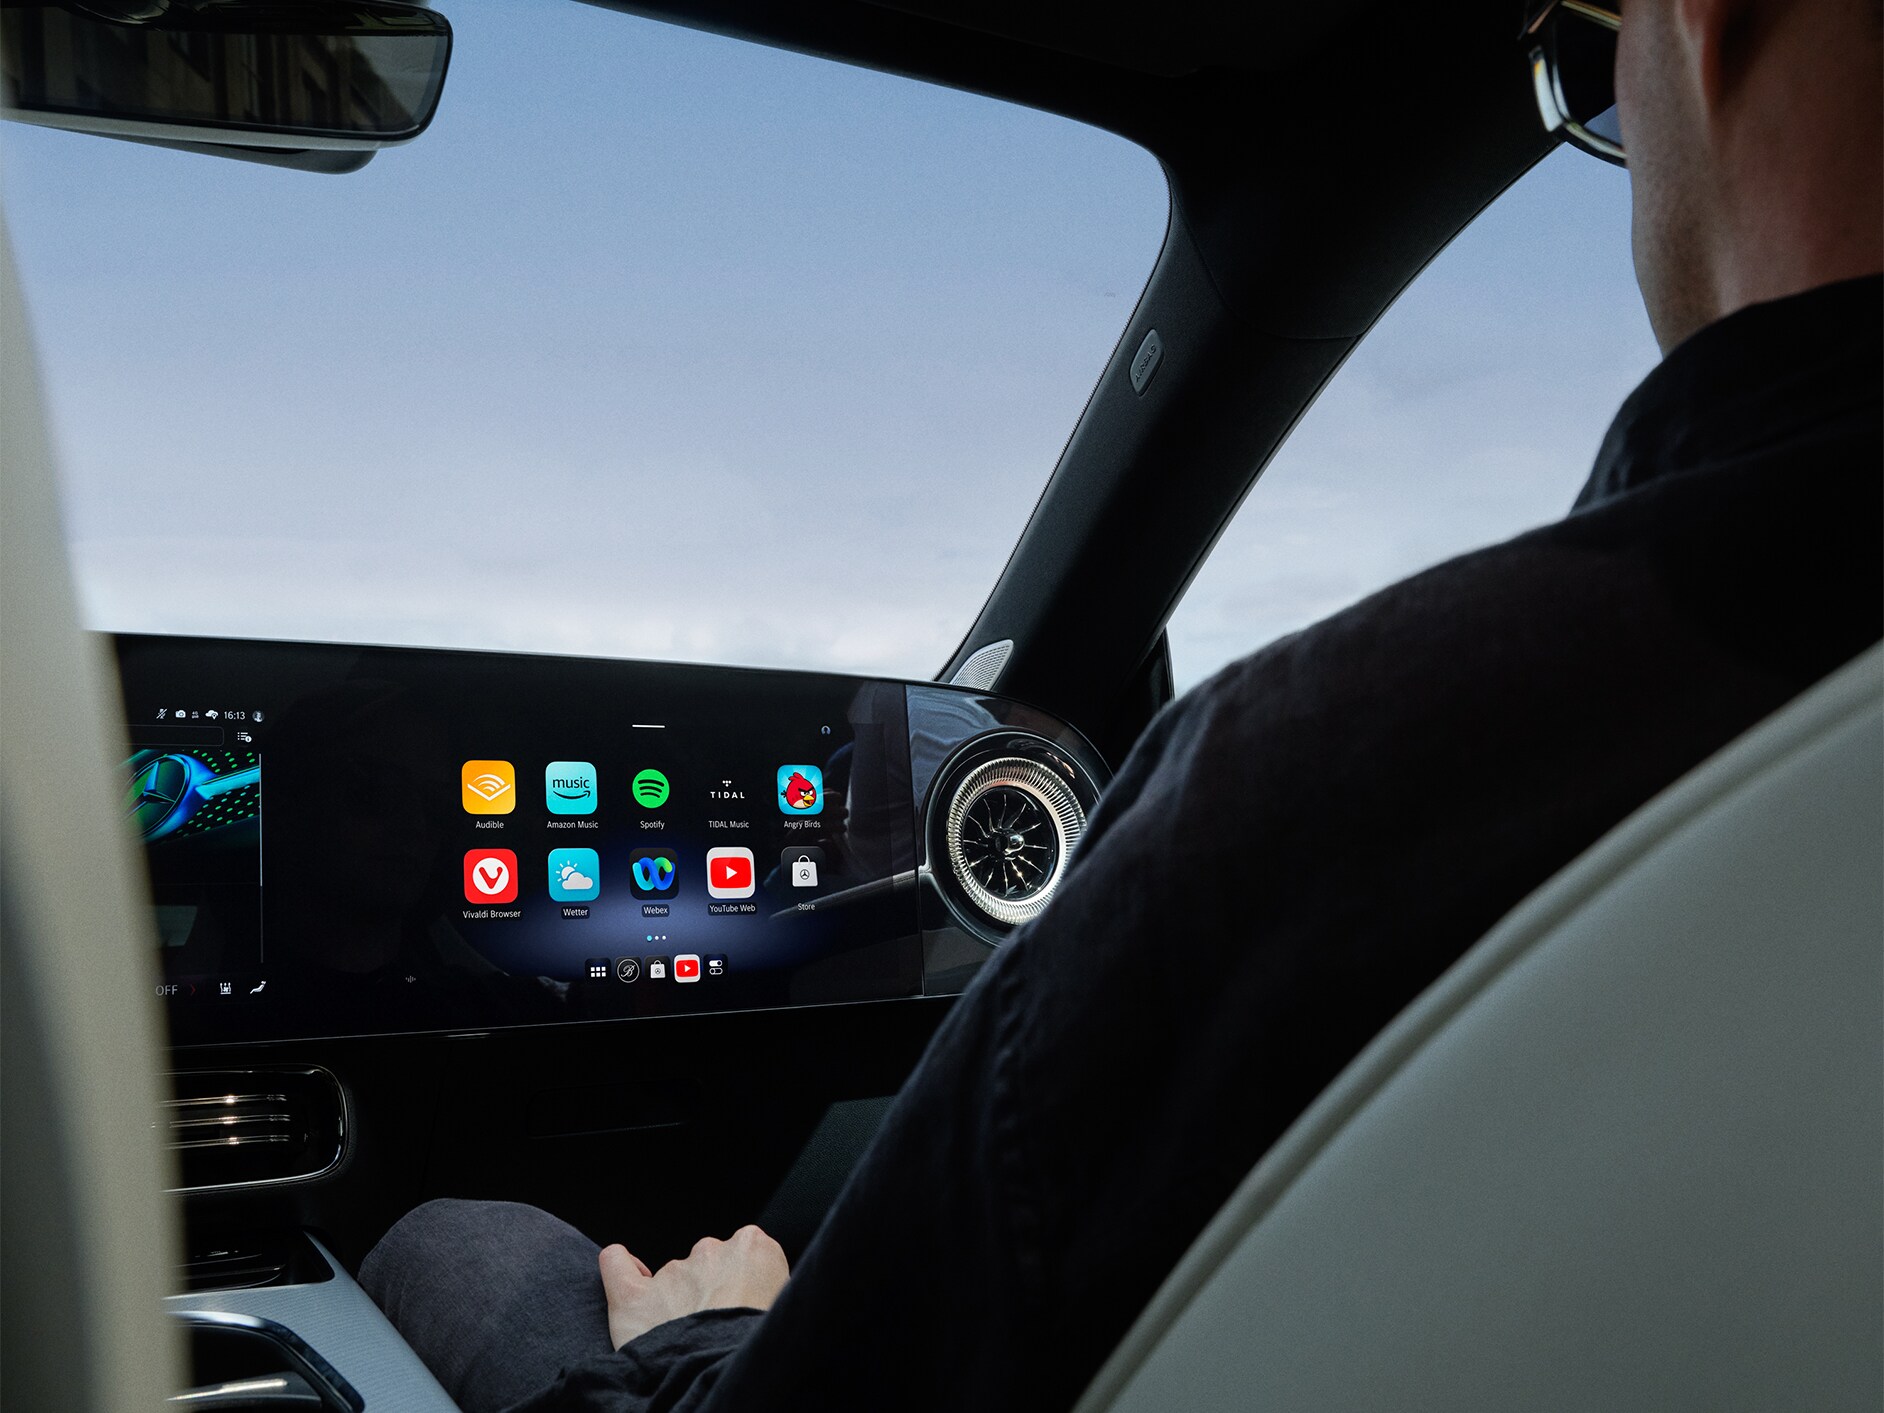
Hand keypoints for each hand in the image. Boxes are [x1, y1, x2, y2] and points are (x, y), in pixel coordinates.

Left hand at [599, 1225, 789, 1348]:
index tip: (741, 1308)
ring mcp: (672, 1271)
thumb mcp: (786, 1307)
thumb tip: (758, 1301)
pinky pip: (616, 1264)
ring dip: (677, 1301)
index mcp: (754, 1248)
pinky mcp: (635, 1297)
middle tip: (715, 1331)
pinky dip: (620, 1265)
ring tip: (687, 1341)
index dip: (743, 1283)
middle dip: (710, 1293)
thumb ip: (769, 1288)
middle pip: (708, 1264)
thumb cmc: (759, 1346)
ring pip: (672, 1277)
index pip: (746, 1255)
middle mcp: (712, 1250)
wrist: (723, 1374)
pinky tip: (630, 1275)